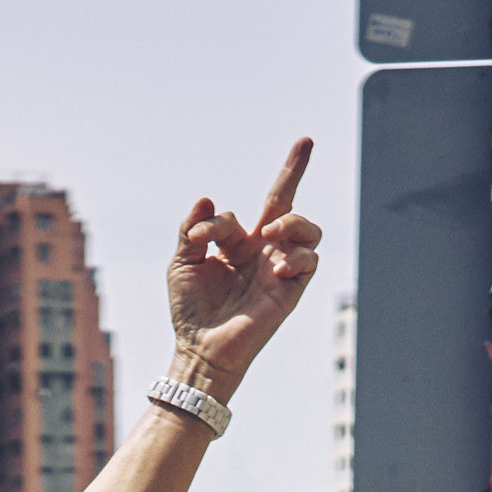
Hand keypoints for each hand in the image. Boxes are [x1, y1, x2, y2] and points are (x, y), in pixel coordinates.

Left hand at [165, 137, 322, 390]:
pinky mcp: (291, 290)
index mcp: (236, 245)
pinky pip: (310, 261)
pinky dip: (297, 256)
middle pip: (286, 202)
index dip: (218, 219)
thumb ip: (193, 230)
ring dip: (293, 222)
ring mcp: (279, 269)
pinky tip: (278, 266)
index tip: (199, 234)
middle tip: (305, 141)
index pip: (239, 214)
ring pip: (307, 230)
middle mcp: (262, 252)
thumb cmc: (190, 311)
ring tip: (271, 232)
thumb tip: (208, 197)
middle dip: (296, 168)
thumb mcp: (182, 264)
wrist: (201, 349)